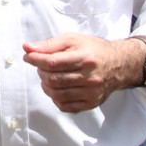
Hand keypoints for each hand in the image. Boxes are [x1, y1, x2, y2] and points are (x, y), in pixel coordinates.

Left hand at [22, 35, 145, 111]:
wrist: (118, 64)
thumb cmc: (93, 50)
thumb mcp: (73, 40)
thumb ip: (49, 44)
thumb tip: (27, 48)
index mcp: (85, 58)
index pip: (53, 62)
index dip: (36, 59)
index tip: (28, 56)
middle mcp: (90, 77)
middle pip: (53, 79)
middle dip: (40, 72)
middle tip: (41, 66)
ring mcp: (91, 92)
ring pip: (56, 94)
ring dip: (45, 85)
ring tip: (48, 77)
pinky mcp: (91, 103)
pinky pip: (64, 106)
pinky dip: (55, 97)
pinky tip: (57, 88)